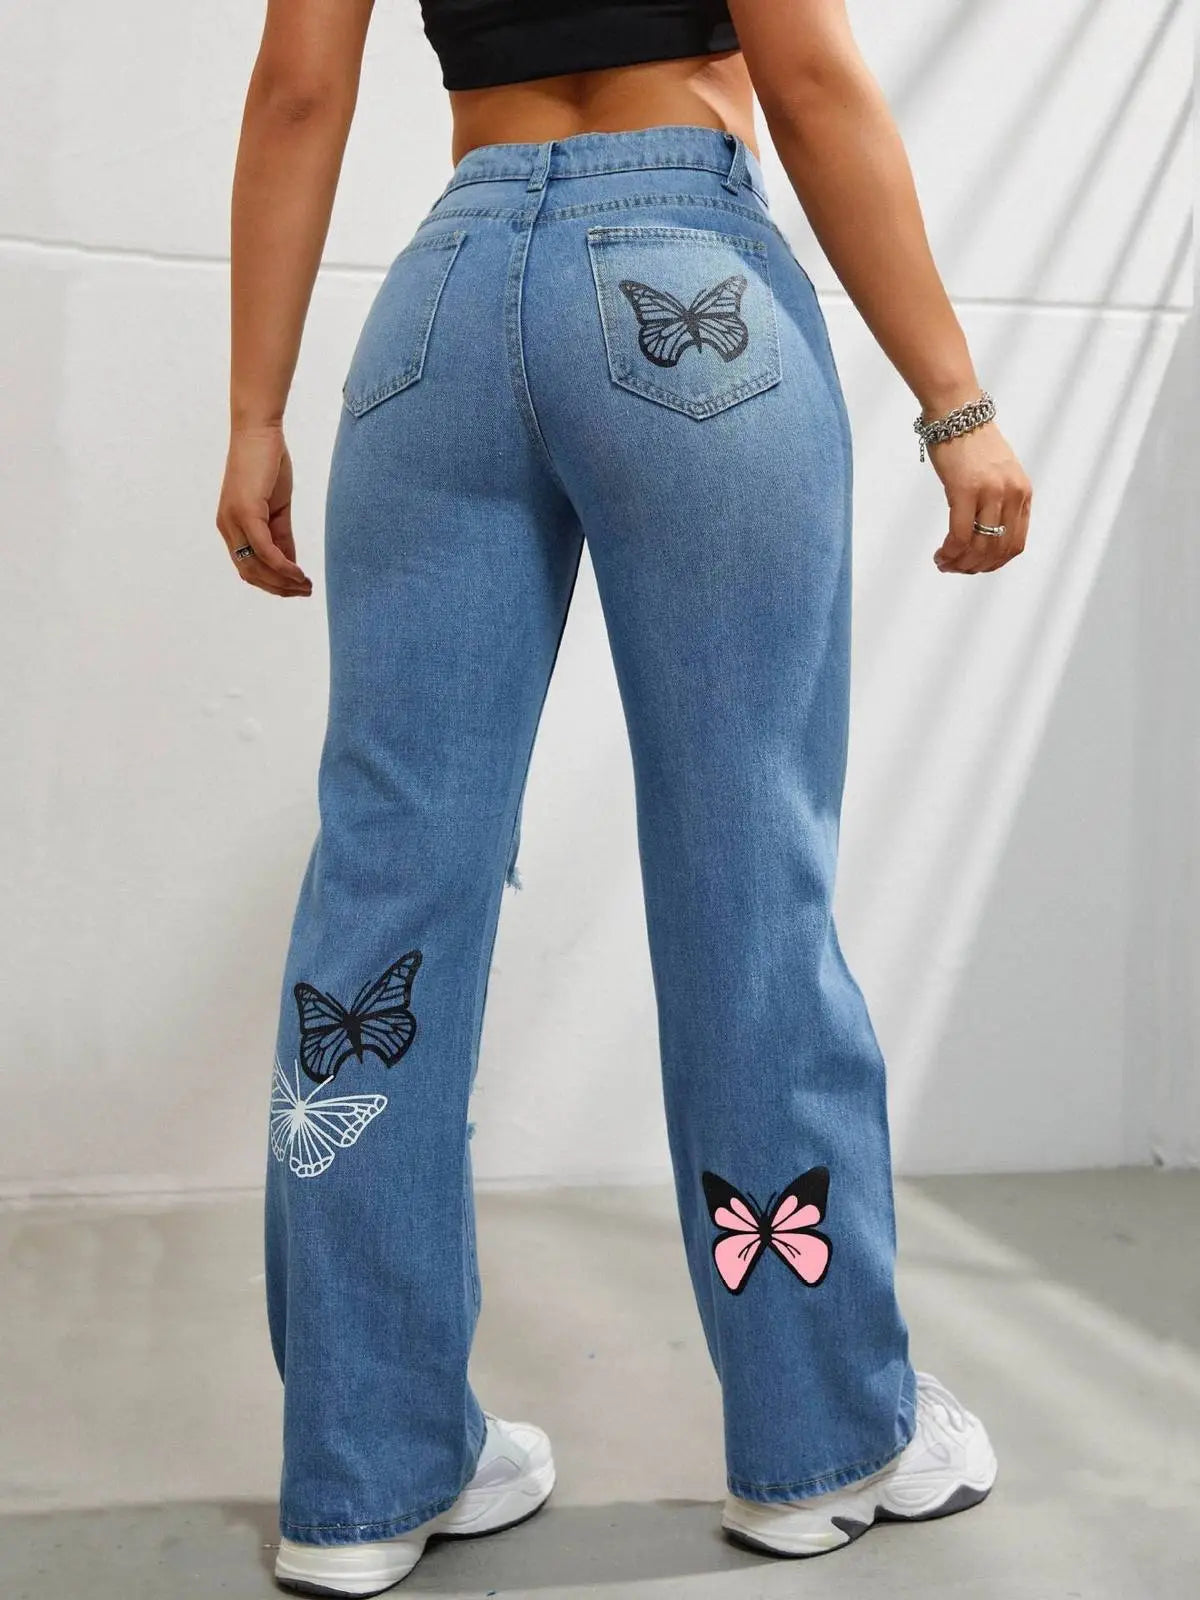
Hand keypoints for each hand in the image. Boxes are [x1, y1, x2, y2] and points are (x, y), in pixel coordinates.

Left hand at [216, 425, 311, 596]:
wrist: (259, 430)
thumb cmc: (268, 463)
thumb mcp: (277, 508)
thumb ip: (281, 536)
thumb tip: (290, 564)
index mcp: (232, 526)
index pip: (248, 567)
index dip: (272, 583)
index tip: (296, 588)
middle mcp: (227, 527)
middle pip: (251, 573)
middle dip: (279, 588)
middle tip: (304, 592)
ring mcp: (233, 521)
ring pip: (256, 566)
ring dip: (282, 581)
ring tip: (305, 586)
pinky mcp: (245, 512)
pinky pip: (264, 550)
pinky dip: (282, 565)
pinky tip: (298, 572)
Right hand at [928, 420, 1032, 574]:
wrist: (957, 413)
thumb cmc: (971, 443)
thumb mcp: (997, 475)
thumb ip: (998, 502)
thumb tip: (983, 536)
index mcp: (1023, 493)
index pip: (1015, 543)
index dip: (993, 563)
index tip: (974, 567)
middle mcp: (1012, 494)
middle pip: (997, 549)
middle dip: (974, 567)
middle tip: (954, 568)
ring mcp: (990, 492)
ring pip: (978, 546)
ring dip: (960, 562)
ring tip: (944, 563)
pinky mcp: (965, 490)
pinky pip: (960, 534)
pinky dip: (950, 551)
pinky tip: (940, 554)